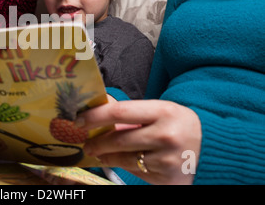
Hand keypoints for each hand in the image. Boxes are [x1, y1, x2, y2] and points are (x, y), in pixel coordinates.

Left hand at [76, 97, 201, 184]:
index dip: (95, 116)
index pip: (120, 112)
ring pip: (124, 159)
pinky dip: (126, 166)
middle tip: (86, 142)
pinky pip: (136, 171)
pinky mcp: (166, 178)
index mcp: (163, 111)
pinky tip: (124, 160)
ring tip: (99, 152)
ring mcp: (166, 160)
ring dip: (106, 156)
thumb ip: (130, 113)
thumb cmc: (177, 124)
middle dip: (97, 142)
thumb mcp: (159, 110)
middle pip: (118, 140)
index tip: (79, 120)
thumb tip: (95, 113)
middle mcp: (166, 135)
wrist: (210, 146)